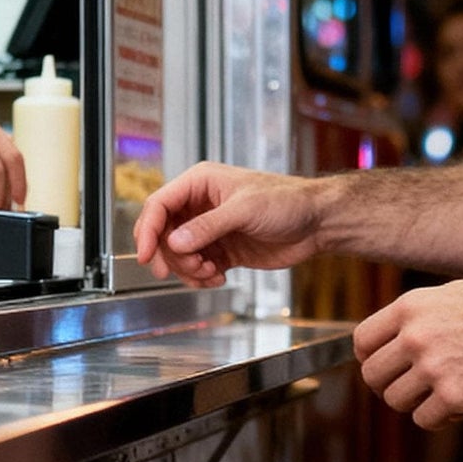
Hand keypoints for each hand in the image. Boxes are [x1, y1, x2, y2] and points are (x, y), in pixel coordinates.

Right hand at [135, 162, 326, 285]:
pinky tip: (218, 278)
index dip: (148, 231)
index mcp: (200, 183)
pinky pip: (197, 267)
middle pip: (164, 234)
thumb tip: (176, 241)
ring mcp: (210, 230)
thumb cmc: (287, 201)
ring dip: (189, 269)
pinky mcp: (222, 250)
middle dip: (171, 255)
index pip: (160, 205)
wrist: (316, 223)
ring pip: (179, 255)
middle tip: (189, 268)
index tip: (146, 255)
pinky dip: (201, 277)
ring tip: (210, 272)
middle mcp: (201, 205)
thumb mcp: (245, 209)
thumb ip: (209, 226)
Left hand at [355, 277, 462, 428]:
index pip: (362, 341)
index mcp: (410, 308)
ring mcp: (433, 368)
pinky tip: (458, 407)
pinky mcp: (454, 396)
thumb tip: (392, 342)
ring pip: (396, 400)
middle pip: (373, 375)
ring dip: (415, 403)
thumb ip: (417, 318)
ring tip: (440, 395)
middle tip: (410, 388)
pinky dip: (439, 418)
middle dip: (388, 385)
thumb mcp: (450, 296)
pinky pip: (424, 420)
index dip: (369, 358)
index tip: (385, 367)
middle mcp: (415, 337)